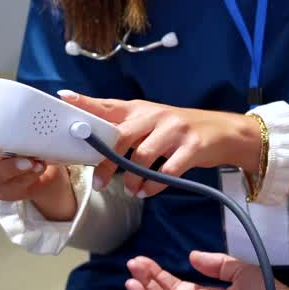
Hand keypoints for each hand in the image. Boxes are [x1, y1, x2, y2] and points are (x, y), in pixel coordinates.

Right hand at [0, 91, 76, 219]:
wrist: (52, 164)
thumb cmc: (33, 134)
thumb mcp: (37, 114)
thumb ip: (48, 104)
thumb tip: (65, 94)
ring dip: (4, 167)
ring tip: (28, 159)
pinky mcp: (6, 190)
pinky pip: (11, 189)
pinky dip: (25, 178)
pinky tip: (37, 167)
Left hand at [58, 91, 260, 196]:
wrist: (224, 132)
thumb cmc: (180, 130)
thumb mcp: (153, 121)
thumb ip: (126, 128)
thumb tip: (93, 143)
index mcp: (141, 109)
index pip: (108, 104)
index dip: (85, 102)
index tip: (64, 98)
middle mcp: (156, 116)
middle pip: (121, 136)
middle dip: (107, 162)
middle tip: (100, 182)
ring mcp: (175, 131)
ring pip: (143, 157)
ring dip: (133, 179)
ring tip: (132, 190)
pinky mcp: (192, 148)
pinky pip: (167, 172)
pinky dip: (154, 186)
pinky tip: (148, 191)